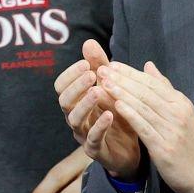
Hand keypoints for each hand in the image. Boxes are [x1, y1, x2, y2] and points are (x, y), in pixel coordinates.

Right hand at [56, 39, 141, 178]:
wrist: (131, 149)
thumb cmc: (117, 114)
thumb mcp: (111, 88)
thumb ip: (100, 67)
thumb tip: (89, 42)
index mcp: (76, 102)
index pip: (62, 86)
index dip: (70, 74)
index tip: (85, 63)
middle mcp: (75, 117)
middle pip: (64, 101)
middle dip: (76, 86)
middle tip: (91, 74)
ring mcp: (83, 134)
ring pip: (75, 119)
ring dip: (85, 104)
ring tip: (97, 92)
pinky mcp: (96, 150)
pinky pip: (93, 139)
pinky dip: (100, 126)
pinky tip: (110, 115)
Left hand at [95, 61, 193, 192]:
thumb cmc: (189, 143)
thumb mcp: (182, 112)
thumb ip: (164, 88)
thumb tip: (149, 65)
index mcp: (181, 103)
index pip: (152, 83)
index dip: (131, 73)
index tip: (112, 64)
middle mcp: (177, 114)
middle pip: (146, 92)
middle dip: (122, 79)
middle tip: (102, 69)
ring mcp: (171, 130)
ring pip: (143, 107)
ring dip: (122, 93)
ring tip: (104, 83)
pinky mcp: (164, 147)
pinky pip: (144, 127)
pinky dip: (130, 115)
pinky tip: (116, 105)